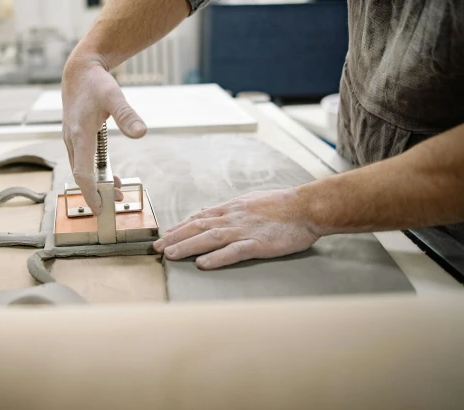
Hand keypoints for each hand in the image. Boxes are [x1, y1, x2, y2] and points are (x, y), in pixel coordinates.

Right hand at [62, 55, 146, 211]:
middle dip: (96, 192)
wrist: (79, 71)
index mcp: (80, 134)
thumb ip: (127, 115)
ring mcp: (71, 139)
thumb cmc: (96, 83)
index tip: (100, 208)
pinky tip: (109, 173)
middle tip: (115, 202)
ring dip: (96, 182)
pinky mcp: (74, 137)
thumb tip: (142, 133)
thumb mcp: (114, 96)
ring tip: (116, 189)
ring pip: (81, 168)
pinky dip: (94, 171)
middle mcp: (72, 140)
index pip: (82, 173)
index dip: (90, 193)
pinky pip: (82, 160)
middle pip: (81, 175)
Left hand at [153, 189, 320, 269]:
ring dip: (186, 246)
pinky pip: (233, 251)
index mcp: (232, 208)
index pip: (199, 217)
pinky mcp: (258, 243)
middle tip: (156, 247)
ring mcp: (244, 230)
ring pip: (209, 238)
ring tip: (169, 255)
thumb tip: (210, 211)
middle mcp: (233, 218)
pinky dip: (217, 258)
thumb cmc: (282, 204)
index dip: (180, 227)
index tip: (164, 235)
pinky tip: (202, 264)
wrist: (307, 207)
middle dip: (175, 237)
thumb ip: (230, 208)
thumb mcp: (251, 200)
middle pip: (197, 227)